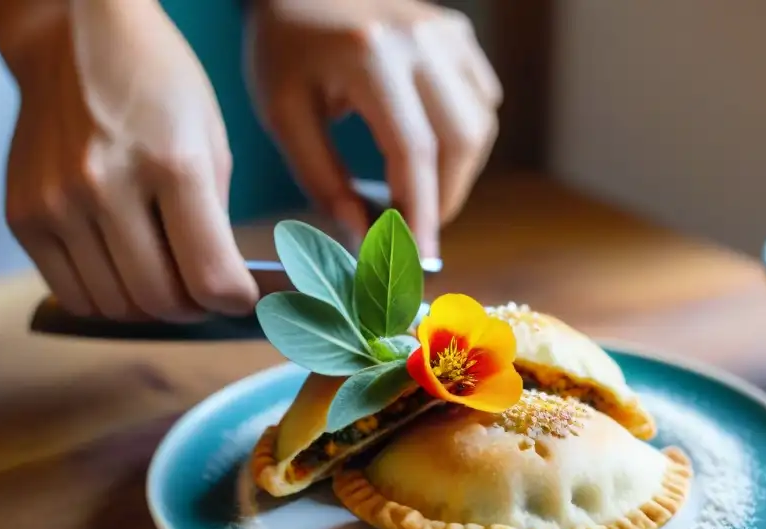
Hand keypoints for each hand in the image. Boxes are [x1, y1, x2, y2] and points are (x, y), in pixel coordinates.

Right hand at [0, 0, 257, 320]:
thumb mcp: (211, 142)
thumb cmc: (156, 88)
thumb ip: (217, 221)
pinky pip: (74, 294)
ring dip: (150, 307)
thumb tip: (230, 290)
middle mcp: (106, 186)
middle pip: (160, 301)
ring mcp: (57, 204)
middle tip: (204, 291)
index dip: (235, 301)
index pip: (209, 275)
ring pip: (116, 307)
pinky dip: (107, 298)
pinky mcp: (23, 217)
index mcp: (171, 164)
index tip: (240, 297)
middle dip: (194, 308)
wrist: (71, 39)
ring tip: (164, 276)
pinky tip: (123, 269)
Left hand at [248, 0, 501, 260]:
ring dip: (458, 171)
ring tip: (421, 192)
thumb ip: (322, 178)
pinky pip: (482, 97)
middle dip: (445, 198)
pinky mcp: (457, 34)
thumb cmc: (284, 50)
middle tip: (416, 229)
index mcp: (369, 56)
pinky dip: (465, 135)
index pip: (413, 150)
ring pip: (480, 122)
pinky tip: (432, 147)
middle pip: (461, 140)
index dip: (420, 211)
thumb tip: (362, 236)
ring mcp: (445, 33)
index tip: (418, 257)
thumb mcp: (284, 115)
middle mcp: (418, 40)